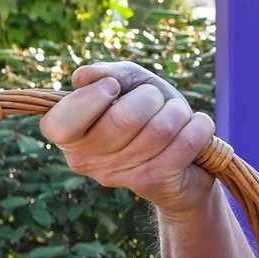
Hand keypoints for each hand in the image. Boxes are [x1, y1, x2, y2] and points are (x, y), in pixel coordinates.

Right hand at [39, 62, 219, 219]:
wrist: (184, 157)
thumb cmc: (148, 112)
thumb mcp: (127, 84)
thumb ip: (105, 74)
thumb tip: (83, 77)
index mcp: (69, 135)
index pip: (59, 123)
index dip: (91, 98)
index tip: (113, 87)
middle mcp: (86, 160)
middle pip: (124, 118)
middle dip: (151, 97)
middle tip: (155, 101)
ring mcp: (120, 176)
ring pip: (160, 130)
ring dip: (178, 111)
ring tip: (177, 115)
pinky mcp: (154, 183)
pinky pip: (186, 143)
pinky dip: (199, 125)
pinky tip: (195, 126)